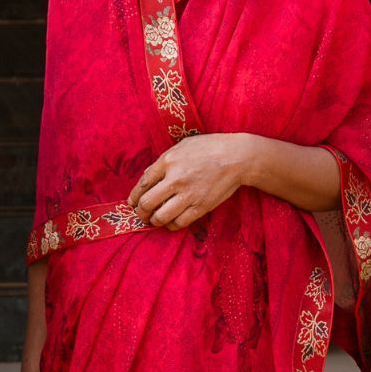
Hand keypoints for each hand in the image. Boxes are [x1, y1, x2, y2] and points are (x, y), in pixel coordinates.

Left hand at [130, 133, 254, 230]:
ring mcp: (188, 194)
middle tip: (141, 214)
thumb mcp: (182, 146)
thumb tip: (148, 177)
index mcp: (168, 161)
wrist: (237, 157)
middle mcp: (175, 179)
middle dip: (140, 212)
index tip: (132, 203)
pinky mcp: (201, 207)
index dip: (133, 197)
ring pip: (160, 217)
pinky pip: (179, 223)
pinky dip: (171, 225)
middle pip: (146, 203)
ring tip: (155, 220)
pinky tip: (171, 222)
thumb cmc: (210, 147)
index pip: (142, 184)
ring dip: (154, 221)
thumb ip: (163, 161)